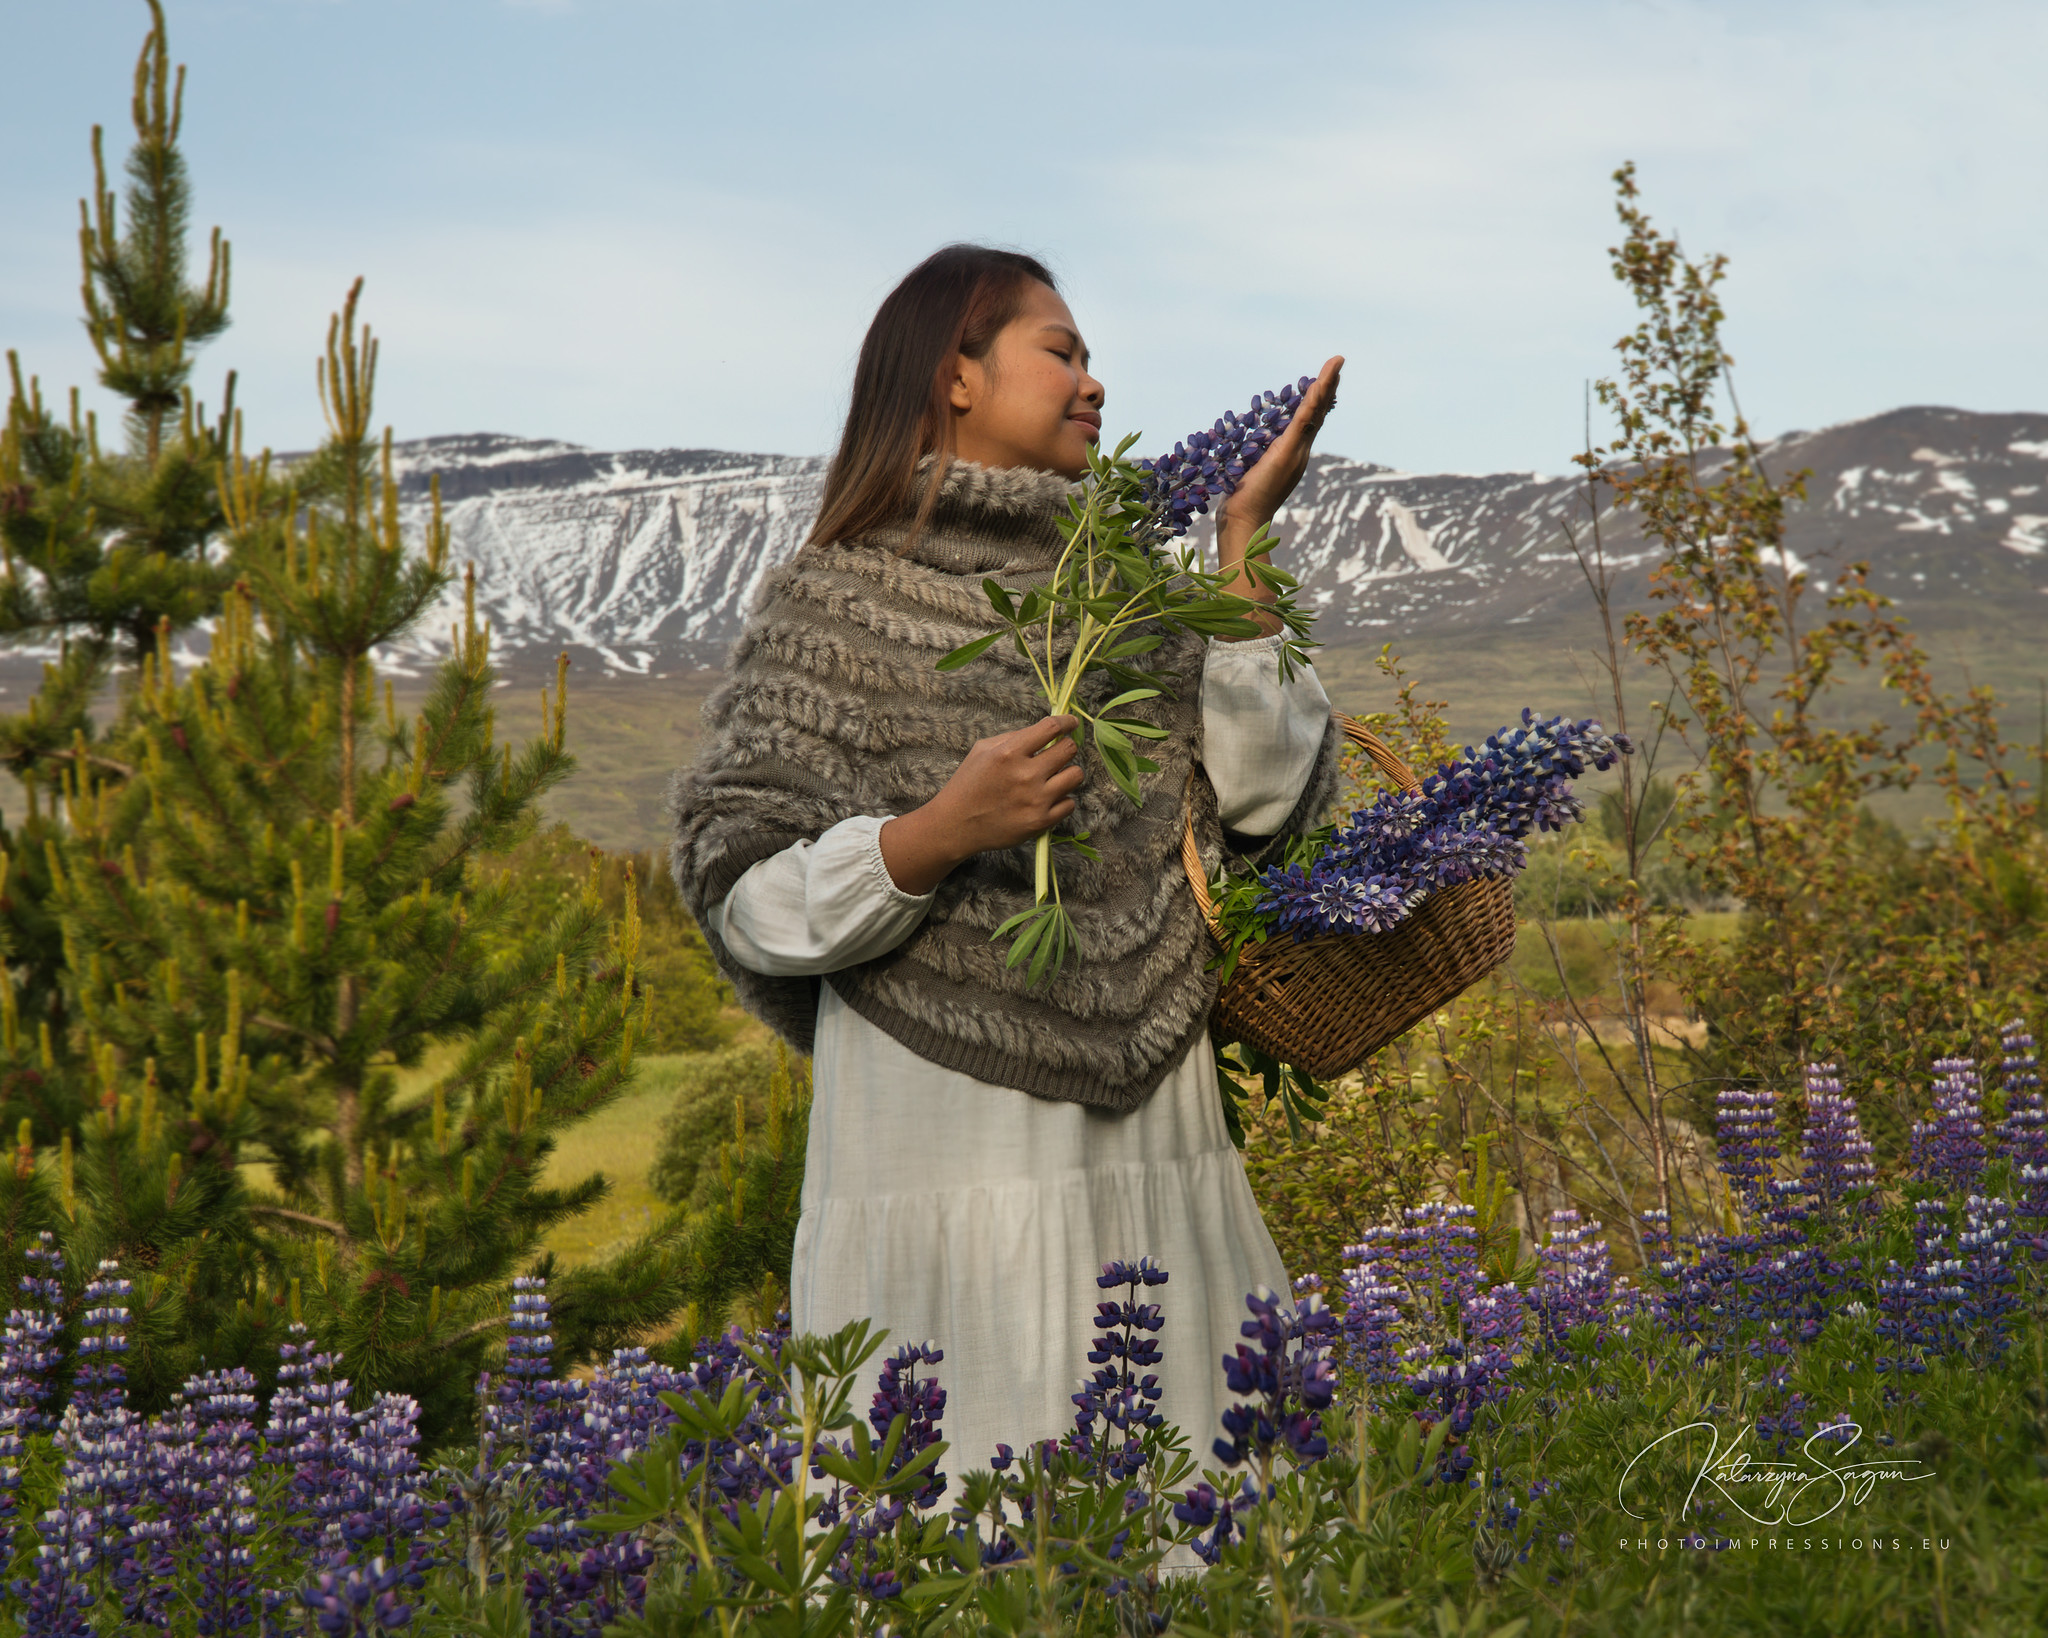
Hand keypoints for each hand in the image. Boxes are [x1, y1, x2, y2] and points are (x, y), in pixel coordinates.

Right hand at [879, 715, 1082, 893]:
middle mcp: (1026, 775)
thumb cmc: (968, 784)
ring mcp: (1036, 800)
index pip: (1051, 728)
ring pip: (1076, 775)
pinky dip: (1061, 799)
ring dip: (1067, 773)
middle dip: (1066, 747)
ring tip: (1053, 777)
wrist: (956, 825)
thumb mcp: (982, 750)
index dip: (1066, 722)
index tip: (1071, 723)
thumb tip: (1043, 732)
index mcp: (1009, 752)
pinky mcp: (1041, 821)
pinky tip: (1046, 799)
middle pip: (1069, 750)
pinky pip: (1070, 803)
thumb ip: (1013, 738)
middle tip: (1059, 753)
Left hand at [1212, 355, 1341, 636]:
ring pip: (1316, 412)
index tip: (1322, 381)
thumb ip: (1252, 454)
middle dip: (1329, 388)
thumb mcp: (1248, 467)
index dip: (1317, 401)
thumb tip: (1244, 442)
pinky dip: (1314, 398)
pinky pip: (1304, 419)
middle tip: (1337, 365)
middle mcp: (1299, 451)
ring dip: (1327, 386)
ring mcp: (1296, 451)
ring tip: (1336, 364)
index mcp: (1291, 454)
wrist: (1243, 518)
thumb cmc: (1241, 498)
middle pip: (1318, 413)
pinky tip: (1320, 380)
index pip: (1307, 421)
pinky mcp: (1287, 451)